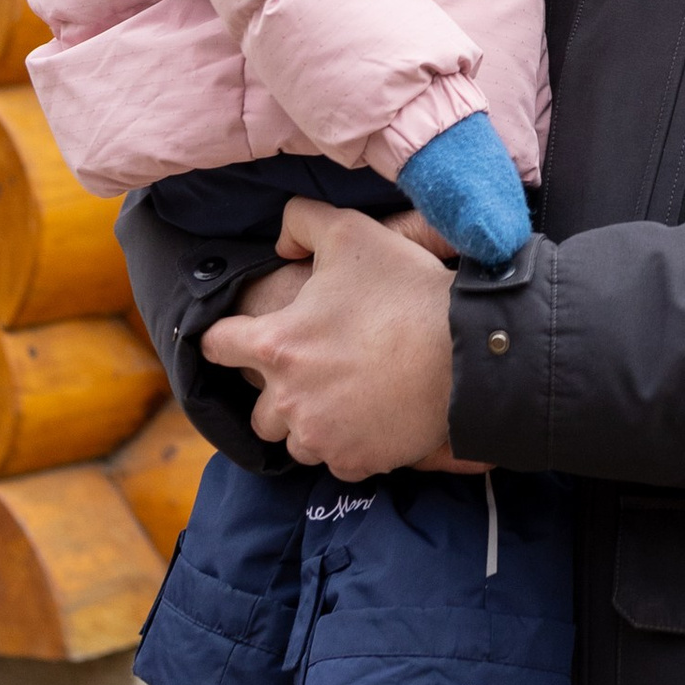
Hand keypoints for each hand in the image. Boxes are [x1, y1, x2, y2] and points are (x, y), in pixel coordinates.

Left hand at [201, 197, 467, 477]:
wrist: (466, 351)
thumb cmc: (405, 291)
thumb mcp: (350, 233)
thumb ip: (301, 222)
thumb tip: (280, 243)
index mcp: (276, 345)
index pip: (218, 345)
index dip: (227, 338)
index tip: (241, 339)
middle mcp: (288, 399)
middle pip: (258, 412)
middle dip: (278, 394)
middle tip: (314, 373)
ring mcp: (321, 436)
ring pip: (295, 442)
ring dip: (310, 425)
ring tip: (343, 400)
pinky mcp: (355, 462)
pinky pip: (336, 462)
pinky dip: (348, 446)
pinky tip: (371, 420)